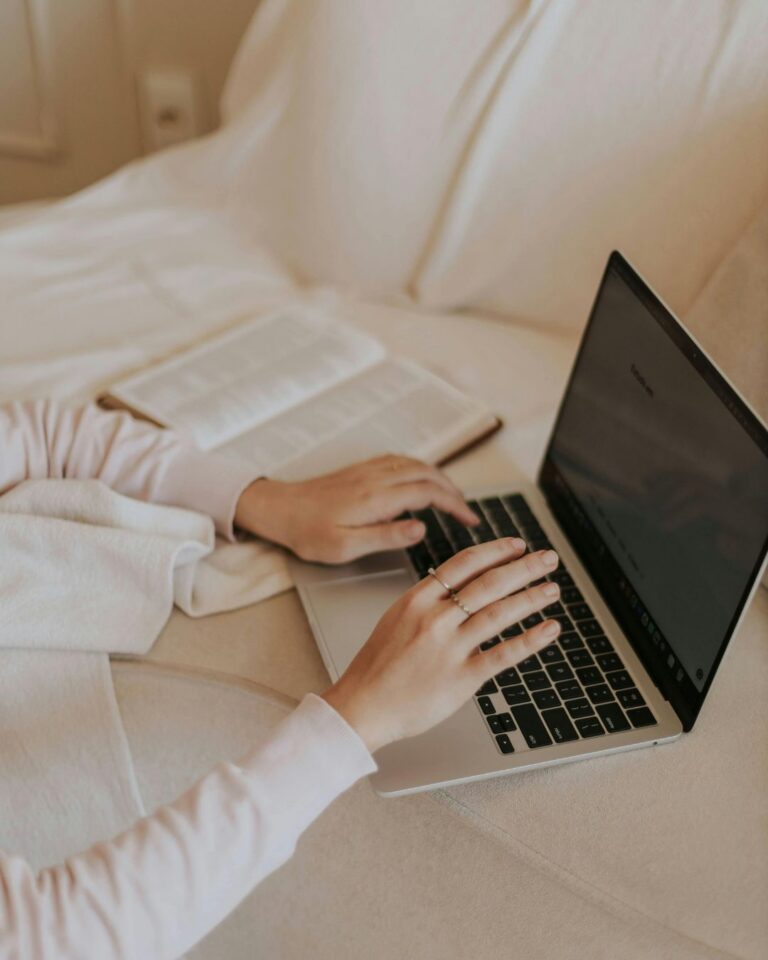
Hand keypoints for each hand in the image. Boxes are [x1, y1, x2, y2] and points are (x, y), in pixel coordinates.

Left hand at [233, 454, 478, 563]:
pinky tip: (421, 479)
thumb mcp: (347, 546)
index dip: (455, 505)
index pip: (429, 493)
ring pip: (416, 464)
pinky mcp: (361, 469)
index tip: (470, 519)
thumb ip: (387, 536)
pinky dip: (420, 469)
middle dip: (454, 490)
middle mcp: (376, 478)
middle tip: (467, 512)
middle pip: (428, 474)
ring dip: (439, 478)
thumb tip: (421, 528)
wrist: (279, 509)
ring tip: (452, 497)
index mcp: (377, 498)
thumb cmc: (309, 533)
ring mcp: (369, 470)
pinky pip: (400, 461)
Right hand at [322, 539, 561, 751]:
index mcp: (418, 599)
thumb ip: (429, 600)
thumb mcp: (397, 617)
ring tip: (552, 589)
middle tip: (547, 559)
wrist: (363, 706)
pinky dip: (530, 640)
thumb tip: (462, 583)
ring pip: (499, 613)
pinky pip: (503, 654)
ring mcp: (449, 647)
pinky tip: (549, 629)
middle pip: (489, 583)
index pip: (465, 563)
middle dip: (524, 567)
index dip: (496, 551)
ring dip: (531, 598)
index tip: (517, 545)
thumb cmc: (378, 666)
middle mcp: (435, 618)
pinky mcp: (461, 677)